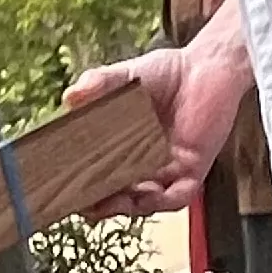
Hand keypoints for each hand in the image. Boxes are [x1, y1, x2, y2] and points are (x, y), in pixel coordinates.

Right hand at [68, 11, 254, 216]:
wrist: (209, 66)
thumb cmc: (168, 72)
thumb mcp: (126, 76)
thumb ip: (99, 83)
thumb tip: (70, 96)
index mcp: (121, 148)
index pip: (96, 176)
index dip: (80, 187)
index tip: (62, 189)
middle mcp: (142, 165)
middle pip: (116, 196)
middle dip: (98, 204)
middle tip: (81, 202)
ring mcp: (166, 170)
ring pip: (144, 203)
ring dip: (125, 207)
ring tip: (107, 202)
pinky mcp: (192, 169)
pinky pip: (177, 196)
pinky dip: (162, 201)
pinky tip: (146, 197)